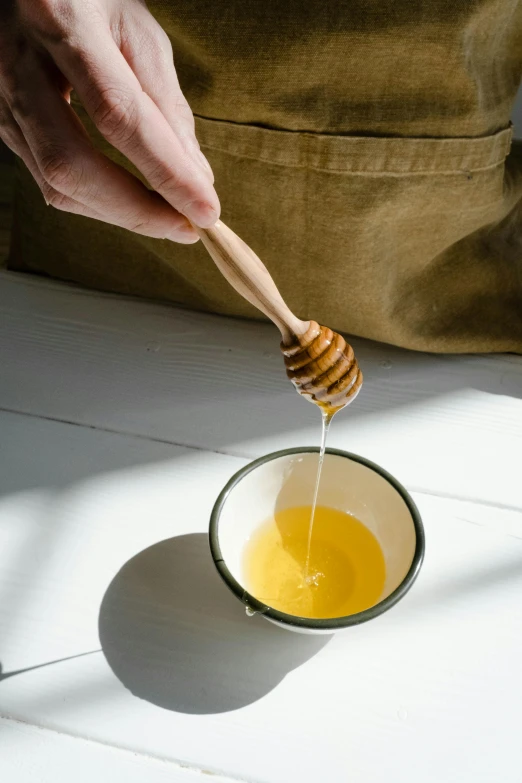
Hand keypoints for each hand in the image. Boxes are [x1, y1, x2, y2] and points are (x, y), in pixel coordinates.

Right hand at [0, 0, 219, 242]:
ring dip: (118, 213)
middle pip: (73, 164)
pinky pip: (46, 179)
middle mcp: (17, 61)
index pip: (120, 115)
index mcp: (62, 21)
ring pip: (56, 182)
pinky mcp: (0, 120)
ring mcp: (1, 96)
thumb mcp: (138, 29)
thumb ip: (165, 101)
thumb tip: (194, 175)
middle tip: (184, 229)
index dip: (166, 172)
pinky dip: (95, 201)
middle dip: (135, 210)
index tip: (205, 209)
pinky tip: (128, 203)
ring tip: (166, 220)